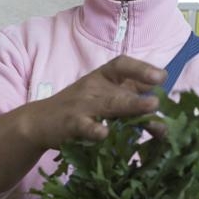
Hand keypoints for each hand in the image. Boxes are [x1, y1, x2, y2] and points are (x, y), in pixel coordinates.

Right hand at [27, 55, 166, 150]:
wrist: (38, 122)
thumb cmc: (76, 109)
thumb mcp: (100, 95)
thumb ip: (126, 96)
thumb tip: (159, 99)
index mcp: (102, 77)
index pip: (122, 65)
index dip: (142, 68)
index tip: (161, 77)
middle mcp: (94, 87)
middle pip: (119, 88)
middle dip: (139, 95)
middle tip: (158, 101)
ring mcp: (82, 106)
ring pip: (108, 105)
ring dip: (130, 106)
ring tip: (149, 108)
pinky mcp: (70, 124)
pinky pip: (84, 125)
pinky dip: (94, 129)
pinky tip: (104, 133)